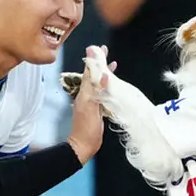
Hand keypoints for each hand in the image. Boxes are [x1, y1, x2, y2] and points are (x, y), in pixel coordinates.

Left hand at [66, 45, 114, 161]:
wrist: (84, 145)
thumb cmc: (86, 129)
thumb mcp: (91, 108)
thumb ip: (96, 91)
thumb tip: (102, 75)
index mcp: (84, 93)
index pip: (89, 73)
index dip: (94, 61)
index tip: (98, 49)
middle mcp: (87, 95)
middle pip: (93, 75)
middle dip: (99, 63)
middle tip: (104, 50)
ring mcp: (92, 101)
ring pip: (98, 83)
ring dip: (104, 72)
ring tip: (111, 63)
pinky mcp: (97, 108)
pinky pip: (102, 92)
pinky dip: (107, 85)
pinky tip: (112, 83)